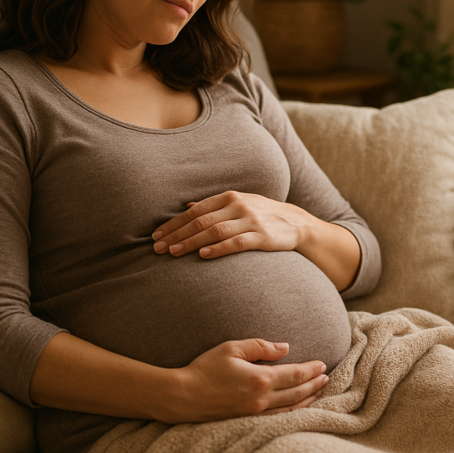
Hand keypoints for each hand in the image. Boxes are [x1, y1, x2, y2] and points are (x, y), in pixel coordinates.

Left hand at [152, 191, 312, 258]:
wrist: (296, 223)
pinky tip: (203, 255)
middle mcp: (238, 206)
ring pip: (215, 231)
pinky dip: (219, 248)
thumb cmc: (262, 214)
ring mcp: (251, 221)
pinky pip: (236, 242)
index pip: (195, 210)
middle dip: (177, 235)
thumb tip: (186, 207)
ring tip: (174, 253)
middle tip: (158, 248)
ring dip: (192, 242)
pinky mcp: (262, 237)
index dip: (174, 223)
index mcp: (230, 197)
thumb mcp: (240, 204)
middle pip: (201, 221)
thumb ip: (214, 206)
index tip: (157, 235)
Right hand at [161, 339, 329, 422]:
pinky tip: (298, 407)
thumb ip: (261, 346)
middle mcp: (261, 398)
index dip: (311, 370)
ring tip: (318, 391)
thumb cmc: (205, 368)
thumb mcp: (232, 348)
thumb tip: (285, 347)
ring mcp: (255, 412)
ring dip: (308, 399)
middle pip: (297, 392)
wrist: (183, 396)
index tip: (322, 364)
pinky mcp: (248, 420)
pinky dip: (293, 412)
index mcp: (260, 378)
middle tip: (327, 377)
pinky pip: (278, 418)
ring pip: (291, 408)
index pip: (295, 374)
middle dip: (314, 384)